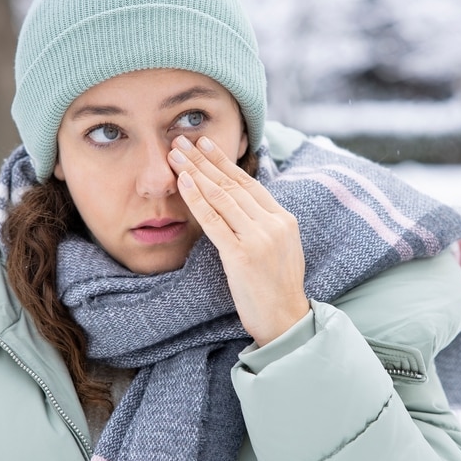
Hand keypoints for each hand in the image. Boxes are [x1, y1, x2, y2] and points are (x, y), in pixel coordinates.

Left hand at [168, 135, 309, 346]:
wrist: (285, 320)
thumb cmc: (277, 288)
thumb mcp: (281, 248)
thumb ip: (265, 225)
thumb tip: (242, 205)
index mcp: (284, 219)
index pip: (249, 183)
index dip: (224, 162)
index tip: (204, 144)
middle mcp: (273, 224)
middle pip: (232, 185)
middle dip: (204, 160)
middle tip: (181, 141)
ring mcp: (258, 238)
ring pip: (222, 197)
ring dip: (195, 172)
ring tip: (175, 155)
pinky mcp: (242, 255)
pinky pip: (214, 221)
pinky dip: (196, 199)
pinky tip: (183, 182)